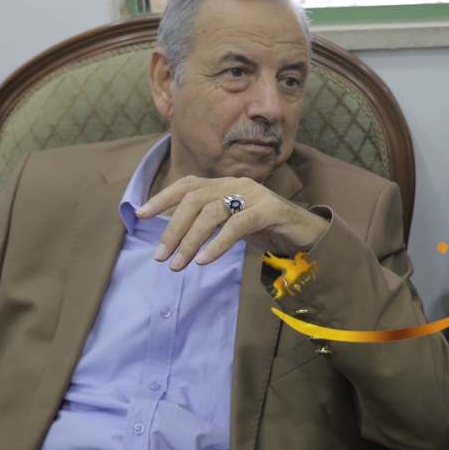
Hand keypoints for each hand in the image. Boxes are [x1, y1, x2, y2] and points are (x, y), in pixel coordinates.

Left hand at [137, 176, 328, 270]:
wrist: (307, 234)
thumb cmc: (267, 229)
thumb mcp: (233, 223)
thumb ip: (209, 222)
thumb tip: (174, 234)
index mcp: (226, 184)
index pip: (188, 184)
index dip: (163, 197)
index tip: (141, 214)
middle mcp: (238, 184)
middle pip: (195, 199)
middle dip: (173, 228)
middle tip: (160, 256)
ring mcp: (254, 195)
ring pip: (212, 212)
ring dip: (190, 241)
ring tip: (178, 265)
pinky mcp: (270, 210)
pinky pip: (237, 225)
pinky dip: (217, 244)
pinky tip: (203, 260)